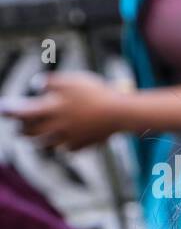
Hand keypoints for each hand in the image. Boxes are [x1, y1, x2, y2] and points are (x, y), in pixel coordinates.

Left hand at [1, 71, 128, 150]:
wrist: (121, 114)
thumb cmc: (96, 94)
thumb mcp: (71, 80)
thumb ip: (50, 82)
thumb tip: (36, 86)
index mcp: (52, 109)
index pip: (23, 112)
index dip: (10, 111)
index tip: (3, 109)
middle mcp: (58, 126)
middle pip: (32, 133)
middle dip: (23, 130)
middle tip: (19, 128)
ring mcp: (71, 138)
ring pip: (48, 144)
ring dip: (39, 140)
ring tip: (36, 138)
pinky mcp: (84, 145)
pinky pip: (68, 148)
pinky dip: (64, 145)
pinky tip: (64, 143)